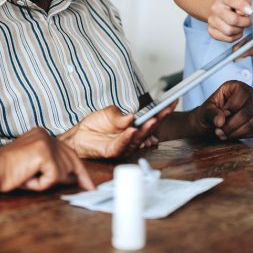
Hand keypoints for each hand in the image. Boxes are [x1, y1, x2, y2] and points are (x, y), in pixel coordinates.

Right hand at [0, 128, 93, 191]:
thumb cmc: (6, 172)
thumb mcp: (33, 168)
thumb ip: (51, 168)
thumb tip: (73, 178)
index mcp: (42, 135)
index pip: (67, 151)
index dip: (78, 167)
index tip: (86, 181)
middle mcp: (46, 135)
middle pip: (72, 158)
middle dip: (82, 175)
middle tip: (90, 188)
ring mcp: (46, 142)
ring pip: (62, 171)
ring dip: (46, 182)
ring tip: (28, 179)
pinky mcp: (44, 153)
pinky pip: (53, 178)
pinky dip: (41, 185)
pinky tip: (28, 179)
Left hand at [60, 103, 174, 158]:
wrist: (80, 135)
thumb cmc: (96, 124)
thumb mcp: (110, 113)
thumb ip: (121, 116)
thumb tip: (132, 116)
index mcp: (135, 125)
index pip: (152, 118)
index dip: (163, 110)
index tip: (173, 101)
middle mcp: (133, 136)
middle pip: (149, 128)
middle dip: (159, 119)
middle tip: (166, 109)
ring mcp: (125, 145)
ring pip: (139, 137)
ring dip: (146, 129)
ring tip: (152, 119)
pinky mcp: (114, 151)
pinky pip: (122, 144)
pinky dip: (127, 137)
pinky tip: (132, 130)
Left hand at [190, 80, 252, 139]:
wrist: (212, 124)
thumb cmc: (209, 114)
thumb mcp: (205, 112)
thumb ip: (211, 114)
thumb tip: (220, 121)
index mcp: (235, 86)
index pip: (243, 92)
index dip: (233, 105)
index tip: (222, 113)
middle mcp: (249, 95)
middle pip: (248, 111)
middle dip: (232, 124)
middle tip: (219, 130)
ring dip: (236, 132)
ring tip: (223, 134)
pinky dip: (243, 135)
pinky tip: (232, 135)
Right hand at [208, 0, 252, 41]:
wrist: (216, 6)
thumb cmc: (231, 3)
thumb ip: (245, 2)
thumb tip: (247, 12)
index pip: (232, 1)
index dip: (243, 7)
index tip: (250, 11)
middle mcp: (215, 9)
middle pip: (233, 20)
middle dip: (245, 22)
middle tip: (247, 20)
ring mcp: (211, 20)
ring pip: (230, 31)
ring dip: (239, 30)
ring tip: (240, 25)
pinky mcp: (211, 31)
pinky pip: (228, 39)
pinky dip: (235, 36)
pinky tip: (235, 30)